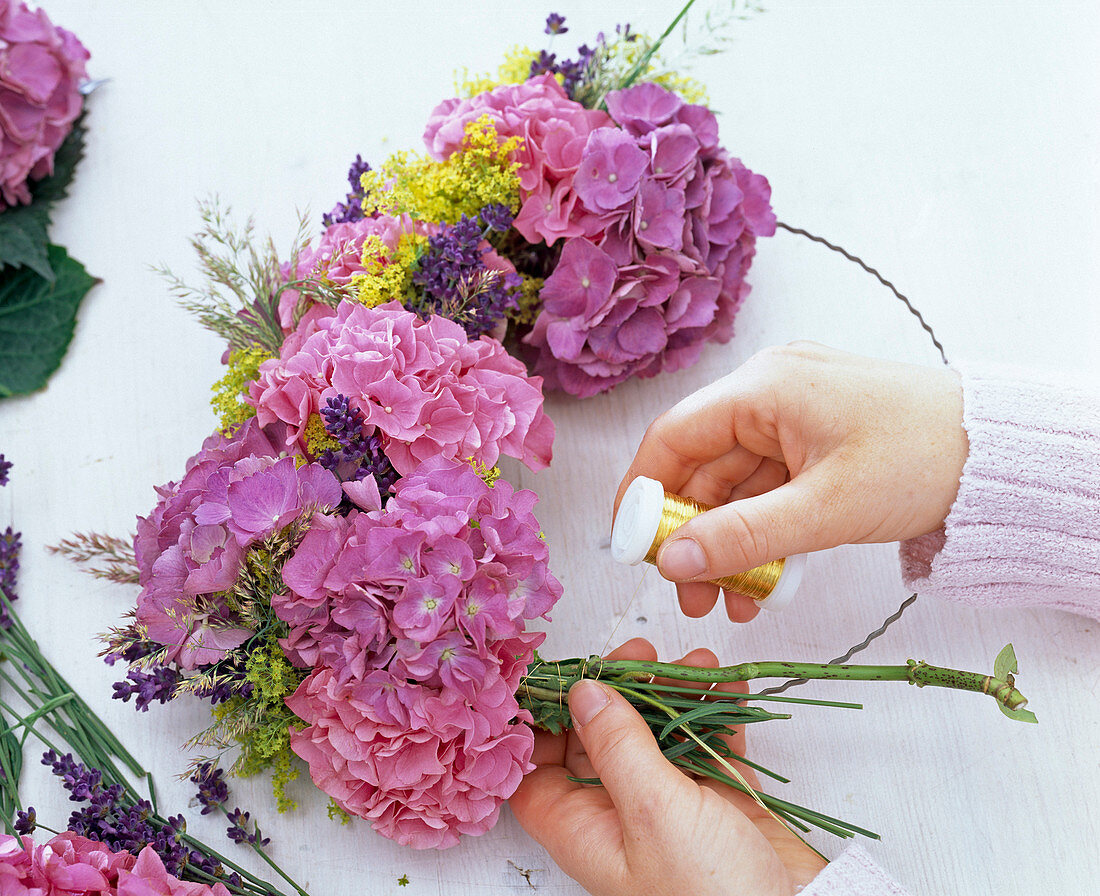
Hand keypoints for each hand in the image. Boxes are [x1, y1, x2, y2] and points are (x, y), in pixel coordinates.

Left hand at [509, 638, 826, 895]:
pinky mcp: (716, 803)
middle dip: (619, 689)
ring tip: (697, 663)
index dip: (542, 720)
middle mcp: (619, 816)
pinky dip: (717, 712)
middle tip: (641, 653)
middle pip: (598, 738)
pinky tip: (728, 685)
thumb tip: (583, 692)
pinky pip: (707, 743)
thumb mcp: (654, 811)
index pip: (536, 769)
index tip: (563, 673)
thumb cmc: (714, 892)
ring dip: (674, 693)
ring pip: (656, 734)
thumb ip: (616, 745)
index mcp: (584, 828)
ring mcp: (669, 808)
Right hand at [614, 342, 966, 620]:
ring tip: (730, 601)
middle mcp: (770, 391)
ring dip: (729, 542)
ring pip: (736, 485)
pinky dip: (763, 531)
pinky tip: (764, 579)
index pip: (673, 437)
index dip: (643, 493)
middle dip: (693, 534)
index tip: (630, 547)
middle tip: (690, 593)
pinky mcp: (814, 439)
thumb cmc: (922, 460)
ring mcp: (793, 415)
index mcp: (764, 386)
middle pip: (702, 466)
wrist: (1001, 456)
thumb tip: (671, 562)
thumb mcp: (825, 509)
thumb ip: (741, 536)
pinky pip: (770, 488)